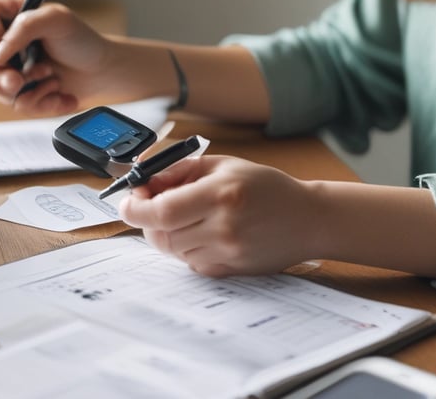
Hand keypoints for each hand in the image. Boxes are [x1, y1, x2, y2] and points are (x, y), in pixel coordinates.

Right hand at [0, 0, 107, 114]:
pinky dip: (42, 101)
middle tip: (17, 80)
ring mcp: (11, 69)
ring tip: (51, 77)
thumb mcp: (57, 20)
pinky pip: (18, 104)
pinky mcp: (22, 93)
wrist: (102, 70)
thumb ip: (24, 27)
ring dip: (26, 87)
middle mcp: (6, 42)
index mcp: (12, 15)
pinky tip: (58, 92)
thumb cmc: (82, 40)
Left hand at [118, 155, 318, 276]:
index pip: (161, 210)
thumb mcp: (224, 165)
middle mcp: (223, 226)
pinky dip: (186, 248)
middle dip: (148, 220)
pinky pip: (190, 263)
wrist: (308, 219)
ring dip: (167, 233)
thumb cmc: (267, 187)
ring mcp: (226, 252)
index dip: (135, 208)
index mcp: (221, 194)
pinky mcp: (230, 271)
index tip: (127, 201)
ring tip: (187, 216)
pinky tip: (203, 232)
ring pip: (172, 251)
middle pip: (161, 234)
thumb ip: (180, 169)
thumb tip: (143, 178)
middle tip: (151, 205)